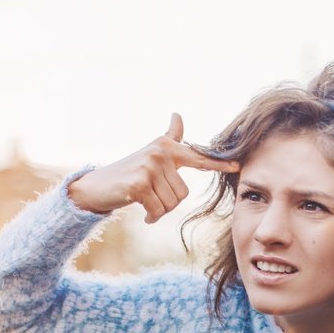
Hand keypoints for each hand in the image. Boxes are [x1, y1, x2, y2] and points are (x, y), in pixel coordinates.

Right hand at [67, 113, 238, 222]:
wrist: (95, 187)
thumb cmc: (128, 173)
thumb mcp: (151, 154)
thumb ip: (169, 139)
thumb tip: (177, 116)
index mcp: (166, 147)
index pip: (197, 157)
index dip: (219, 163)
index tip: (238, 166)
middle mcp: (159, 152)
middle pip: (183, 193)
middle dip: (168, 203)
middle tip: (151, 198)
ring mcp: (149, 167)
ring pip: (171, 203)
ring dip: (159, 210)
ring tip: (144, 202)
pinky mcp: (138, 184)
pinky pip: (158, 210)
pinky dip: (151, 217)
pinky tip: (141, 212)